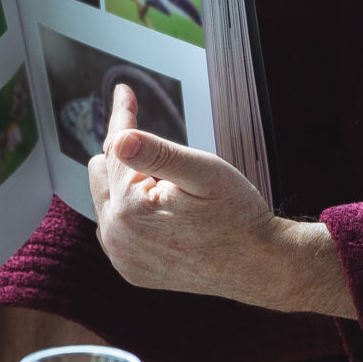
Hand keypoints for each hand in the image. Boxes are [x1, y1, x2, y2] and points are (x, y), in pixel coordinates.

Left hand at [89, 85, 354, 317]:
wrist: (260, 266)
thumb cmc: (238, 215)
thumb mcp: (204, 173)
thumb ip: (158, 153)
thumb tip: (119, 139)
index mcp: (129, 209)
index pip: (116, 148)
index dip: (124, 117)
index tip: (123, 90)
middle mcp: (116, 238)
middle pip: (103, 173)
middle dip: (128, 157)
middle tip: (165, 158)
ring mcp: (122, 258)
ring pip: (107, 200)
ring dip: (129, 186)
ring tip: (172, 191)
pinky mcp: (133, 271)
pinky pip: (118, 229)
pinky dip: (133, 214)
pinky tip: (164, 213)